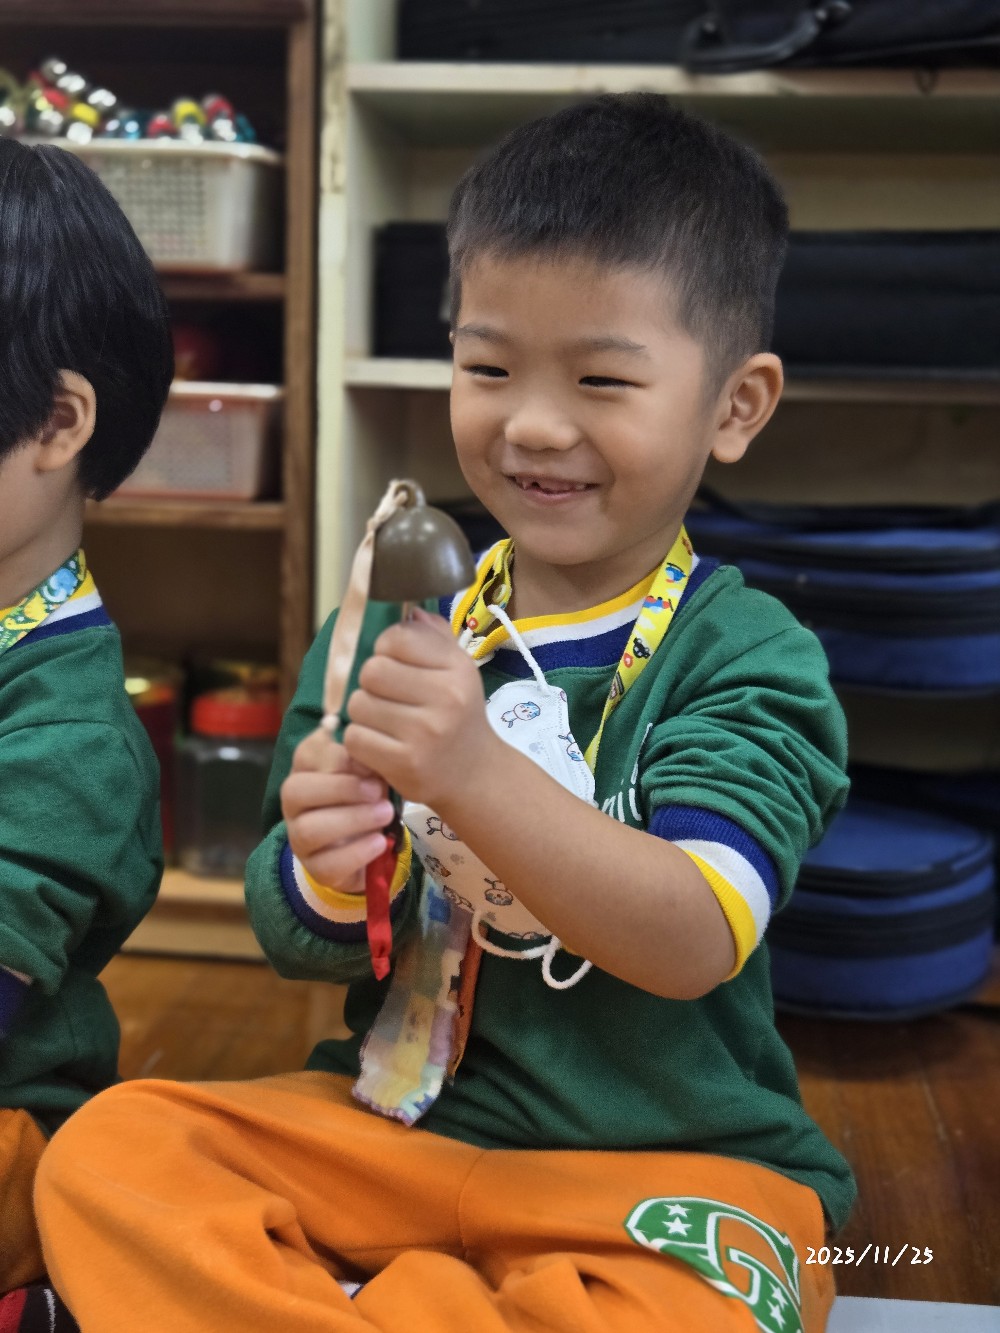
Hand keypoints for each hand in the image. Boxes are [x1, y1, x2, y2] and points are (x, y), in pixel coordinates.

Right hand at [280, 729, 394, 892]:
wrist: (368, 845)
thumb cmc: (365, 797)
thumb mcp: (366, 772)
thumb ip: (360, 756)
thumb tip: (350, 735)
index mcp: (304, 771)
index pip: (304, 755)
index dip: (336, 756)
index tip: (370, 763)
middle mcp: (293, 804)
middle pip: (295, 791)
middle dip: (340, 789)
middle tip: (377, 791)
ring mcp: (299, 838)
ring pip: (309, 830)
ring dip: (352, 819)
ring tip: (385, 814)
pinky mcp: (315, 868)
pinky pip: (327, 864)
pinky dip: (357, 852)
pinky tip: (380, 842)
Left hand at [344, 608, 494, 810]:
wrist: (474, 774)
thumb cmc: (457, 715)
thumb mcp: (457, 670)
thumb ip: (433, 636)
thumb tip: (407, 611)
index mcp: (457, 668)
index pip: (397, 638)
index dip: (386, 649)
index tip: (397, 665)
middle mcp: (446, 697)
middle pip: (372, 670)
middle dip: (372, 684)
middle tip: (388, 697)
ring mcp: (425, 732)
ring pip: (358, 704)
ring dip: (364, 713)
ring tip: (386, 723)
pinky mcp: (405, 763)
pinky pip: (355, 737)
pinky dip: (361, 742)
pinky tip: (381, 744)